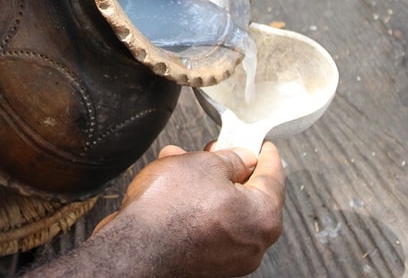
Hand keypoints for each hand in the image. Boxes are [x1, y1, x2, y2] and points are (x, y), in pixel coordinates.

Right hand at [91, 142, 284, 277]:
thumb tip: (242, 159)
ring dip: (204, 183)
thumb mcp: (203, 164)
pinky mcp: (206, 263)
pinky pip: (209, 225)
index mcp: (263, 217)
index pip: (274, 177)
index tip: (263, 146)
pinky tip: (174, 186)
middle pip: (246, 194)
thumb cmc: (168, 210)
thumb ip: (230, 159)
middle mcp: (252, 243)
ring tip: (179, 161)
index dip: (265, 154)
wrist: (133, 249)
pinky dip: (197, 205)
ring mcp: (229, 257)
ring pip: (224, 208)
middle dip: (224, 166)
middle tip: (214, 149)